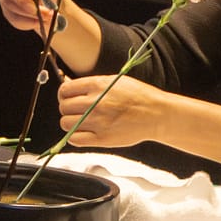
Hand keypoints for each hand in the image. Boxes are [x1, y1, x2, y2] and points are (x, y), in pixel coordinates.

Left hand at [57, 74, 171, 148]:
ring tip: (80, 122)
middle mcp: (95, 103)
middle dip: (67, 108)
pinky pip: (75, 139)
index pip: (65, 90)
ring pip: (65, 123)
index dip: (64, 95)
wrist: (156, 114)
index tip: (67, 98)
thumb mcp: (115, 81)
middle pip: (63, 107)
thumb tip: (69, 87)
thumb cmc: (138, 96)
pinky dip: (74, 136)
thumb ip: (92, 84)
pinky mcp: (102, 139)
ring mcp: (98, 122)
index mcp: (98, 85)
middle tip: (75, 110)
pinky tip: (83, 132)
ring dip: (69, 123)